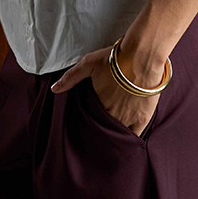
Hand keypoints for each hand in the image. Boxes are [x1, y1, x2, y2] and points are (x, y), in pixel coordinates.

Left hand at [49, 42, 163, 137]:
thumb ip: (71, 77)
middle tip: (96, 131)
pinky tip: (125, 141)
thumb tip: (54, 89)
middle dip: (99, 129)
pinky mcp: (143, 118)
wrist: (141, 57)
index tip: (86, 121)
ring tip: (109, 137)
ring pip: (116, 133)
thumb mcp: (89, 63)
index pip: (89, 118)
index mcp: (98, 103)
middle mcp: (112, 114)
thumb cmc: (115, 59)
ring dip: (112, 133)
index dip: (87, 120)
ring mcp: (128, 118)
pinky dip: (129, 138)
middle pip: (102, 127)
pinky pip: (134, 135)